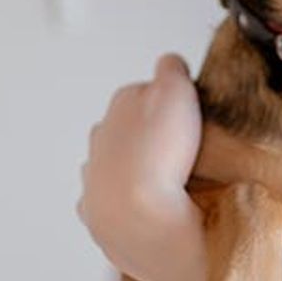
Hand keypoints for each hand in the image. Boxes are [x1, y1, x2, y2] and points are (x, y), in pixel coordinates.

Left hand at [78, 54, 207, 280]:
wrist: (141, 218)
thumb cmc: (158, 155)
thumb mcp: (176, 90)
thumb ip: (171, 69)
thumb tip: (168, 62)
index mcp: (122, 102)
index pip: (147, 88)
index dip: (170, 97)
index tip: (186, 109)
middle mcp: (101, 135)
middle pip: (127, 125)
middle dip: (149, 131)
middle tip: (180, 145)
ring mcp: (95, 173)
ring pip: (116, 161)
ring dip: (136, 165)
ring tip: (169, 178)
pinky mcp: (96, 209)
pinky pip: (112, 197)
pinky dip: (127, 197)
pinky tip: (151, 202)